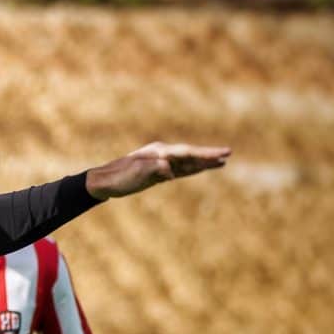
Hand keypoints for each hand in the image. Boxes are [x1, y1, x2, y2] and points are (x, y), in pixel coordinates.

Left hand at [85, 142, 230, 199]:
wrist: (104, 181)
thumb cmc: (119, 177)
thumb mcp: (137, 173)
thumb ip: (155, 169)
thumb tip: (170, 171)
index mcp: (159, 152)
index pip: (187, 152)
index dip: (205, 154)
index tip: (221, 154)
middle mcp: (162, 154)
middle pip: (190, 154)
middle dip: (209, 155)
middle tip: (229, 154)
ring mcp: (161, 162)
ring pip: (188, 162)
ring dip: (204, 162)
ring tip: (222, 161)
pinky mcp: (159, 172)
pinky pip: (180, 170)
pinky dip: (193, 169)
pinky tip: (201, 169)